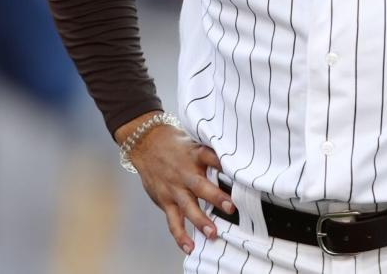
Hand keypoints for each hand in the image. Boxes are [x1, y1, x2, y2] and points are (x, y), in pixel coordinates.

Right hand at [118, 115, 233, 254]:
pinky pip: (173, 220)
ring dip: (200, 221)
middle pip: (200, 186)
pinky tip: (190, 247)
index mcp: (196, 154)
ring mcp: (174, 188)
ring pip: (187, 206)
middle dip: (216, 197)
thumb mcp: (195, 139)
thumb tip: (239, 155)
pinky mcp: (164, 200)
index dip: (226, 165)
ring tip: (213, 233)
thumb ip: (213, 150)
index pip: (213, 158)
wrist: (146, 143)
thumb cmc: (176, 143)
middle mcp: (185, 172)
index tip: (240, 173)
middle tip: (231, 208)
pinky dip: (180, 235)